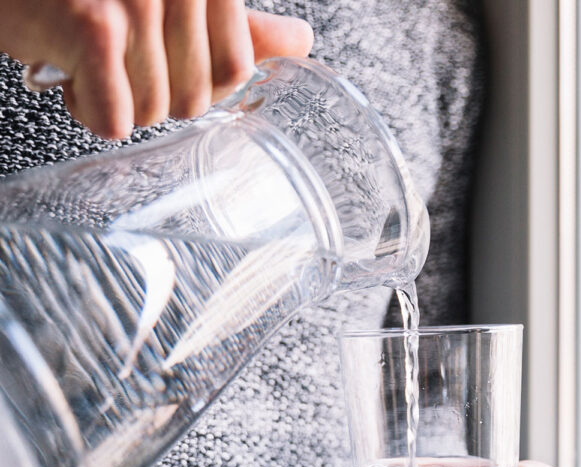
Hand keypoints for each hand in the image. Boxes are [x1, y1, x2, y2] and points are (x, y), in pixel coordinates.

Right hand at [0, 0, 313, 138]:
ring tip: (88, 64)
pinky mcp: (92, 26)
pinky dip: (89, 113)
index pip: (235, 71)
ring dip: (116, 103)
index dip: (199, 87)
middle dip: (153, 95)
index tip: (162, 68)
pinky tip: (70, 79)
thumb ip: (239, 25)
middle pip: (196, 98)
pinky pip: (115, 118)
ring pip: (154, 112)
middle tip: (117, 62)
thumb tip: (301, 44)